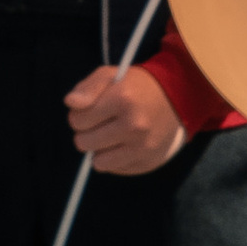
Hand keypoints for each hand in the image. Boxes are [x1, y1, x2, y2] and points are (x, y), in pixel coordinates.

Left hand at [64, 58, 185, 175]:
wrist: (176, 99)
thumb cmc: (135, 87)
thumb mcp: (110, 75)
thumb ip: (87, 87)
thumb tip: (70, 103)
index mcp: (122, 99)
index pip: (78, 120)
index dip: (78, 115)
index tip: (89, 111)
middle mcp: (134, 126)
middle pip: (84, 143)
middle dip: (86, 133)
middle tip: (98, 124)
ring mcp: (142, 147)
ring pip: (98, 162)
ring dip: (98, 150)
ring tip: (109, 136)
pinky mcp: (148, 162)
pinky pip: (115, 170)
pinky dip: (113, 160)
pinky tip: (123, 144)